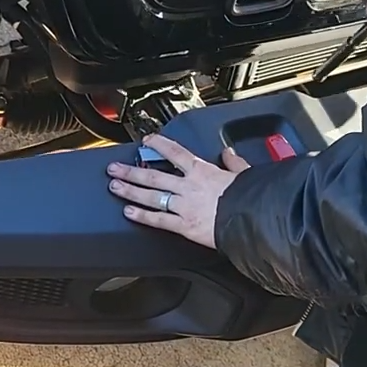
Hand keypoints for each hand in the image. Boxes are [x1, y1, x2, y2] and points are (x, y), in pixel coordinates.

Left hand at [106, 135, 250, 248]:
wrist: (251, 220)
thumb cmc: (249, 198)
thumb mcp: (244, 174)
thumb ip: (234, 163)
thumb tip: (229, 153)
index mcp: (202, 171)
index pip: (175, 152)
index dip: (159, 144)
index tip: (146, 140)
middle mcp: (188, 186)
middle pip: (153, 175)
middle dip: (131, 171)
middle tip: (114, 168)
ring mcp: (183, 206)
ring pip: (151, 196)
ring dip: (130, 191)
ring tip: (114, 186)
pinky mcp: (184, 226)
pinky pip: (159, 220)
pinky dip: (142, 216)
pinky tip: (128, 212)